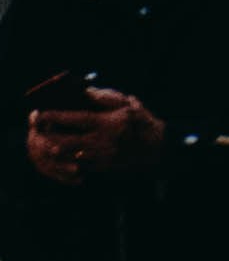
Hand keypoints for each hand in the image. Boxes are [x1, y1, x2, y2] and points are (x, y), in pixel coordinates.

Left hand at [28, 89, 163, 187]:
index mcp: (108, 122)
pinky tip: (64, 153)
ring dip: (55, 149)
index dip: (55, 116)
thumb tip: (83, 91)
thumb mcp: (127, 103)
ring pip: (68, 156)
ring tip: (48, 141)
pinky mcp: (102, 168)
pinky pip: (77, 165)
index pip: (75, 119)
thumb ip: (104, 97)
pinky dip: (68, 159)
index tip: (39, 113)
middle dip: (49, 136)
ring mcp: (102, 157)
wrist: (158, 149)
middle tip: (38, 130)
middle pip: (66, 141)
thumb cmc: (141, 121)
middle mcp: (103, 141)